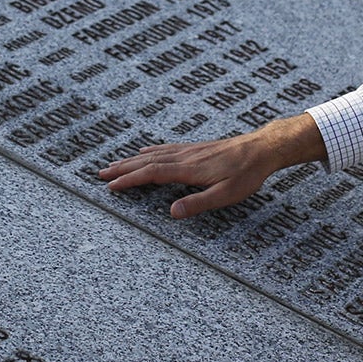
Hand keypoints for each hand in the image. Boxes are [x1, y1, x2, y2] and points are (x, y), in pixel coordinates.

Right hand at [98, 113, 326, 218]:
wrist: (262, 148)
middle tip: (100, 174)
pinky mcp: (196, 148)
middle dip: (122, 169)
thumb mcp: (226, 194)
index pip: (151, 174)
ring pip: (153, 154)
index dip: (129, 180)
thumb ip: (198, 203)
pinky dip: (149, 151)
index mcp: (188, 169)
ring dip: (131, 160)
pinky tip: (144, 151)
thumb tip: (172, 213)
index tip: (110, 186)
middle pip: (146, 162)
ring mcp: (189, 150)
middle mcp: (185, 157)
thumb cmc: (246, 174)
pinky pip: (165, 148)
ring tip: (113, 164)